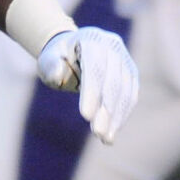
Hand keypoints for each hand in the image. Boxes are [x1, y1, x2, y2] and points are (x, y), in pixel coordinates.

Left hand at [37, 27, 138, 145]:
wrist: (72, 49)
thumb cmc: (57, 57)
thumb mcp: (48, 59)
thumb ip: (51, 66)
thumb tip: (57, 75)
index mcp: (92, 40)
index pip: (94, 68)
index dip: (92, 92)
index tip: (85, 117)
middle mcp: (113, 46)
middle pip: (113, 81)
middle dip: (106, 109)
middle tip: (98, 134)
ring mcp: (124, 58)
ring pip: (126, 89)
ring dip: (117, 116)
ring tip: (106, 139)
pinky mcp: (130, 71)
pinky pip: (131, 93)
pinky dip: (123, 113)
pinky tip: (113, 131)